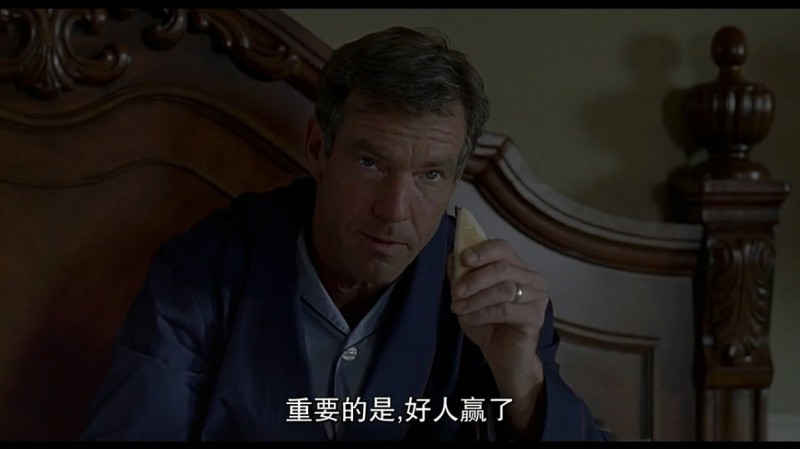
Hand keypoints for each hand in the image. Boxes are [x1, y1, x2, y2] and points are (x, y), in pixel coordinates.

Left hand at [447, 238, 548, 433]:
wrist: (501, 356)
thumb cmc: (487, 323)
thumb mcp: (468, 297)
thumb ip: (461, 275)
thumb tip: (451, 255)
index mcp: (516, 267)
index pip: (502, 248)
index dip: (483, 250)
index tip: (464, 258)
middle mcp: (531, 278)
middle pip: (502, 268)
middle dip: (474, 279)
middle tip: (456, 291)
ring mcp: (537, 297)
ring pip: (504, 289)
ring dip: (476, 298)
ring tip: (458, 308)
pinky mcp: (535, 317)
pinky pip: (506, 310)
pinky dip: (483, 313)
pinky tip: (470, 319)